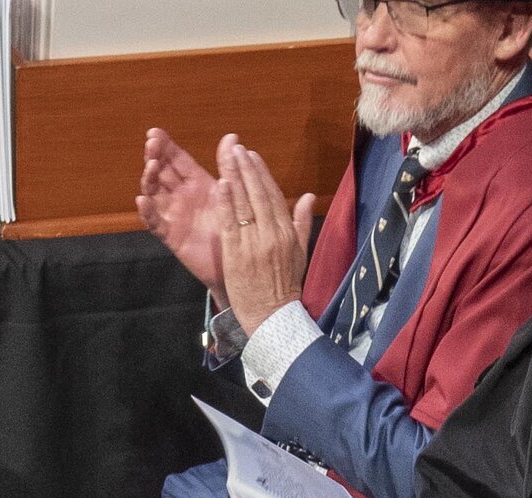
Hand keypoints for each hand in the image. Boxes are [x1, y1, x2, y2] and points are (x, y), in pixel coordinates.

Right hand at [138, 129, 227, 286]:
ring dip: (149, 179)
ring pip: (153, 193)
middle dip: (153, 157)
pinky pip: (155, 223)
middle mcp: (182, 196)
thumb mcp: (232, 193)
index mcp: (196, 182)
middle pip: (160, 172)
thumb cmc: (237, 225)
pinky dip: (148, 212)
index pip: (176, 159)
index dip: (164, 146)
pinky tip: (143, 201)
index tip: (154, 132)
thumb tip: (232, 136)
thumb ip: (228, 166)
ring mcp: (174, 215)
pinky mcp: (171, 236)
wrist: (240, 262)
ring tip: (151, 168)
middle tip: (151, 145)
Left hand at [211, 137, 316, 337]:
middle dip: (247, 168)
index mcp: (287, 233)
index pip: (273, 196)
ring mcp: (253, 243)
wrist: (272, 317)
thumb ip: (302, 223)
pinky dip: (226, 203)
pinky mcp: (236, 254)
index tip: (252, 155)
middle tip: (237, 147)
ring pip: (244, 204)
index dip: (262, 173)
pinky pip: (230, 223)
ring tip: (228, 156)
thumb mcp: (300, 253)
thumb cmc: (284, 287)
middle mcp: (272, 234)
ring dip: (236, 177)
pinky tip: (222, 184)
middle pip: (258, 194)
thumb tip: (308, 197)